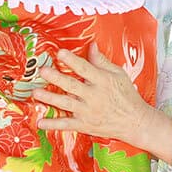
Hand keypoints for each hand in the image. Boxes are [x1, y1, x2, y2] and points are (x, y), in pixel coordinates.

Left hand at [31, 46, 171, 159]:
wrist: (135, 122)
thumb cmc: (127, 96)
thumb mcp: (118, 74)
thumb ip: (102, 61)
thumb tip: (91, 45)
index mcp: (103, 81)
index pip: (85, 68)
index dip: (72, 60)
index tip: (60, 53)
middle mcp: (94, 96)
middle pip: (72, 85)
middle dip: (56, 78)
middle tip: (43, 71)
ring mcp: (88, 112)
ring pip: (66, 104)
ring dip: (50, 98)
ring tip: (36, 93)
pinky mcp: (85, 125)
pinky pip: (67, 125)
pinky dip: (54, 124)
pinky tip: (41, 122)